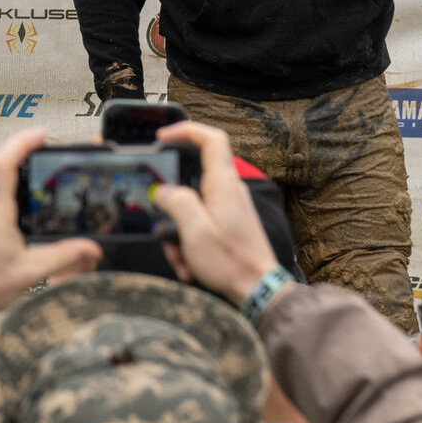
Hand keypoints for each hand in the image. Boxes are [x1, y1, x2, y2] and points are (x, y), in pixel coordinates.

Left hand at [0, 128, 100, 323]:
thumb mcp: (29, 273)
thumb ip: (63, 256)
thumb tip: (93, 248)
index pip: (5, 162)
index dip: (24, 142)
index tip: (43, 134)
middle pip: (4, 173)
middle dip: (29, 170)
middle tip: (52, 171)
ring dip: (19, 194)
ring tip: (41, 204)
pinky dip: (7, 207)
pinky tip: (20, 225)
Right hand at [150, 122, 278, 304]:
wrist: (259, 291)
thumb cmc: (231, 263)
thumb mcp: (195, 232)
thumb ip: (176, 203)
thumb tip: (162, 191)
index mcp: (223, 185)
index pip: (211, 139)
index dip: (186, 130)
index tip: (163, 137)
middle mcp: (229, 191)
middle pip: (191, 179)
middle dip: (171, 204)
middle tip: (162, 225)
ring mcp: (230, 209)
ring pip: (192, 207)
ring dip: (178, 231)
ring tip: (180, 258)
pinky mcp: (229, 225)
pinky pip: (200, 223)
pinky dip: (189, 242)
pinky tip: (190, 266)